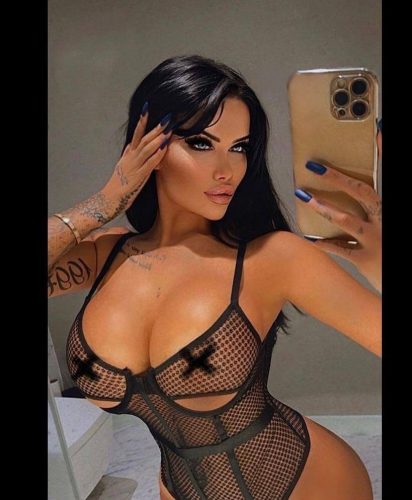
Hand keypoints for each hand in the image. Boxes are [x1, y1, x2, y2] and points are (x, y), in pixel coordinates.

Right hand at [101, 107, 173, 213]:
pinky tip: (163, 150)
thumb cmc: (119, 184)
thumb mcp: (122, 165)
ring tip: (168, 130)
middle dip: (156, 128)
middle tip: (167, 118)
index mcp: (128, 155)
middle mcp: (131, 158)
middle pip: (144, 139)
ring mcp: (134, 166)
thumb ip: (128, 154)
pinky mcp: (138, 177)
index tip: (147, 109)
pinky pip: (149, 164)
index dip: (142, 122)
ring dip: (158, 139)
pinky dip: (156, 156)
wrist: (110, 198)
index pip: (136, 134)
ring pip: (147, 149)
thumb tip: (131, 144)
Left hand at [295, 124, 381, 292]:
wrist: (402, 282)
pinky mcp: (366, 260)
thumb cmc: (390, 249)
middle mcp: (385, 220)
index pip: (384, 176)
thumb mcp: (386, 224)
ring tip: (303, 196)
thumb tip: (353, 196)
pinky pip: (340, 249)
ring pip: (346, 220)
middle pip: (361, 192)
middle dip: (337, 178)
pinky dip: (323, 243)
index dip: (382, 152)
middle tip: (314, 166)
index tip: (377, 130)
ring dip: (322, 207)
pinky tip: (308, 238)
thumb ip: (374, 210)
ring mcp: (376, 240)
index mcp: (389, 209)